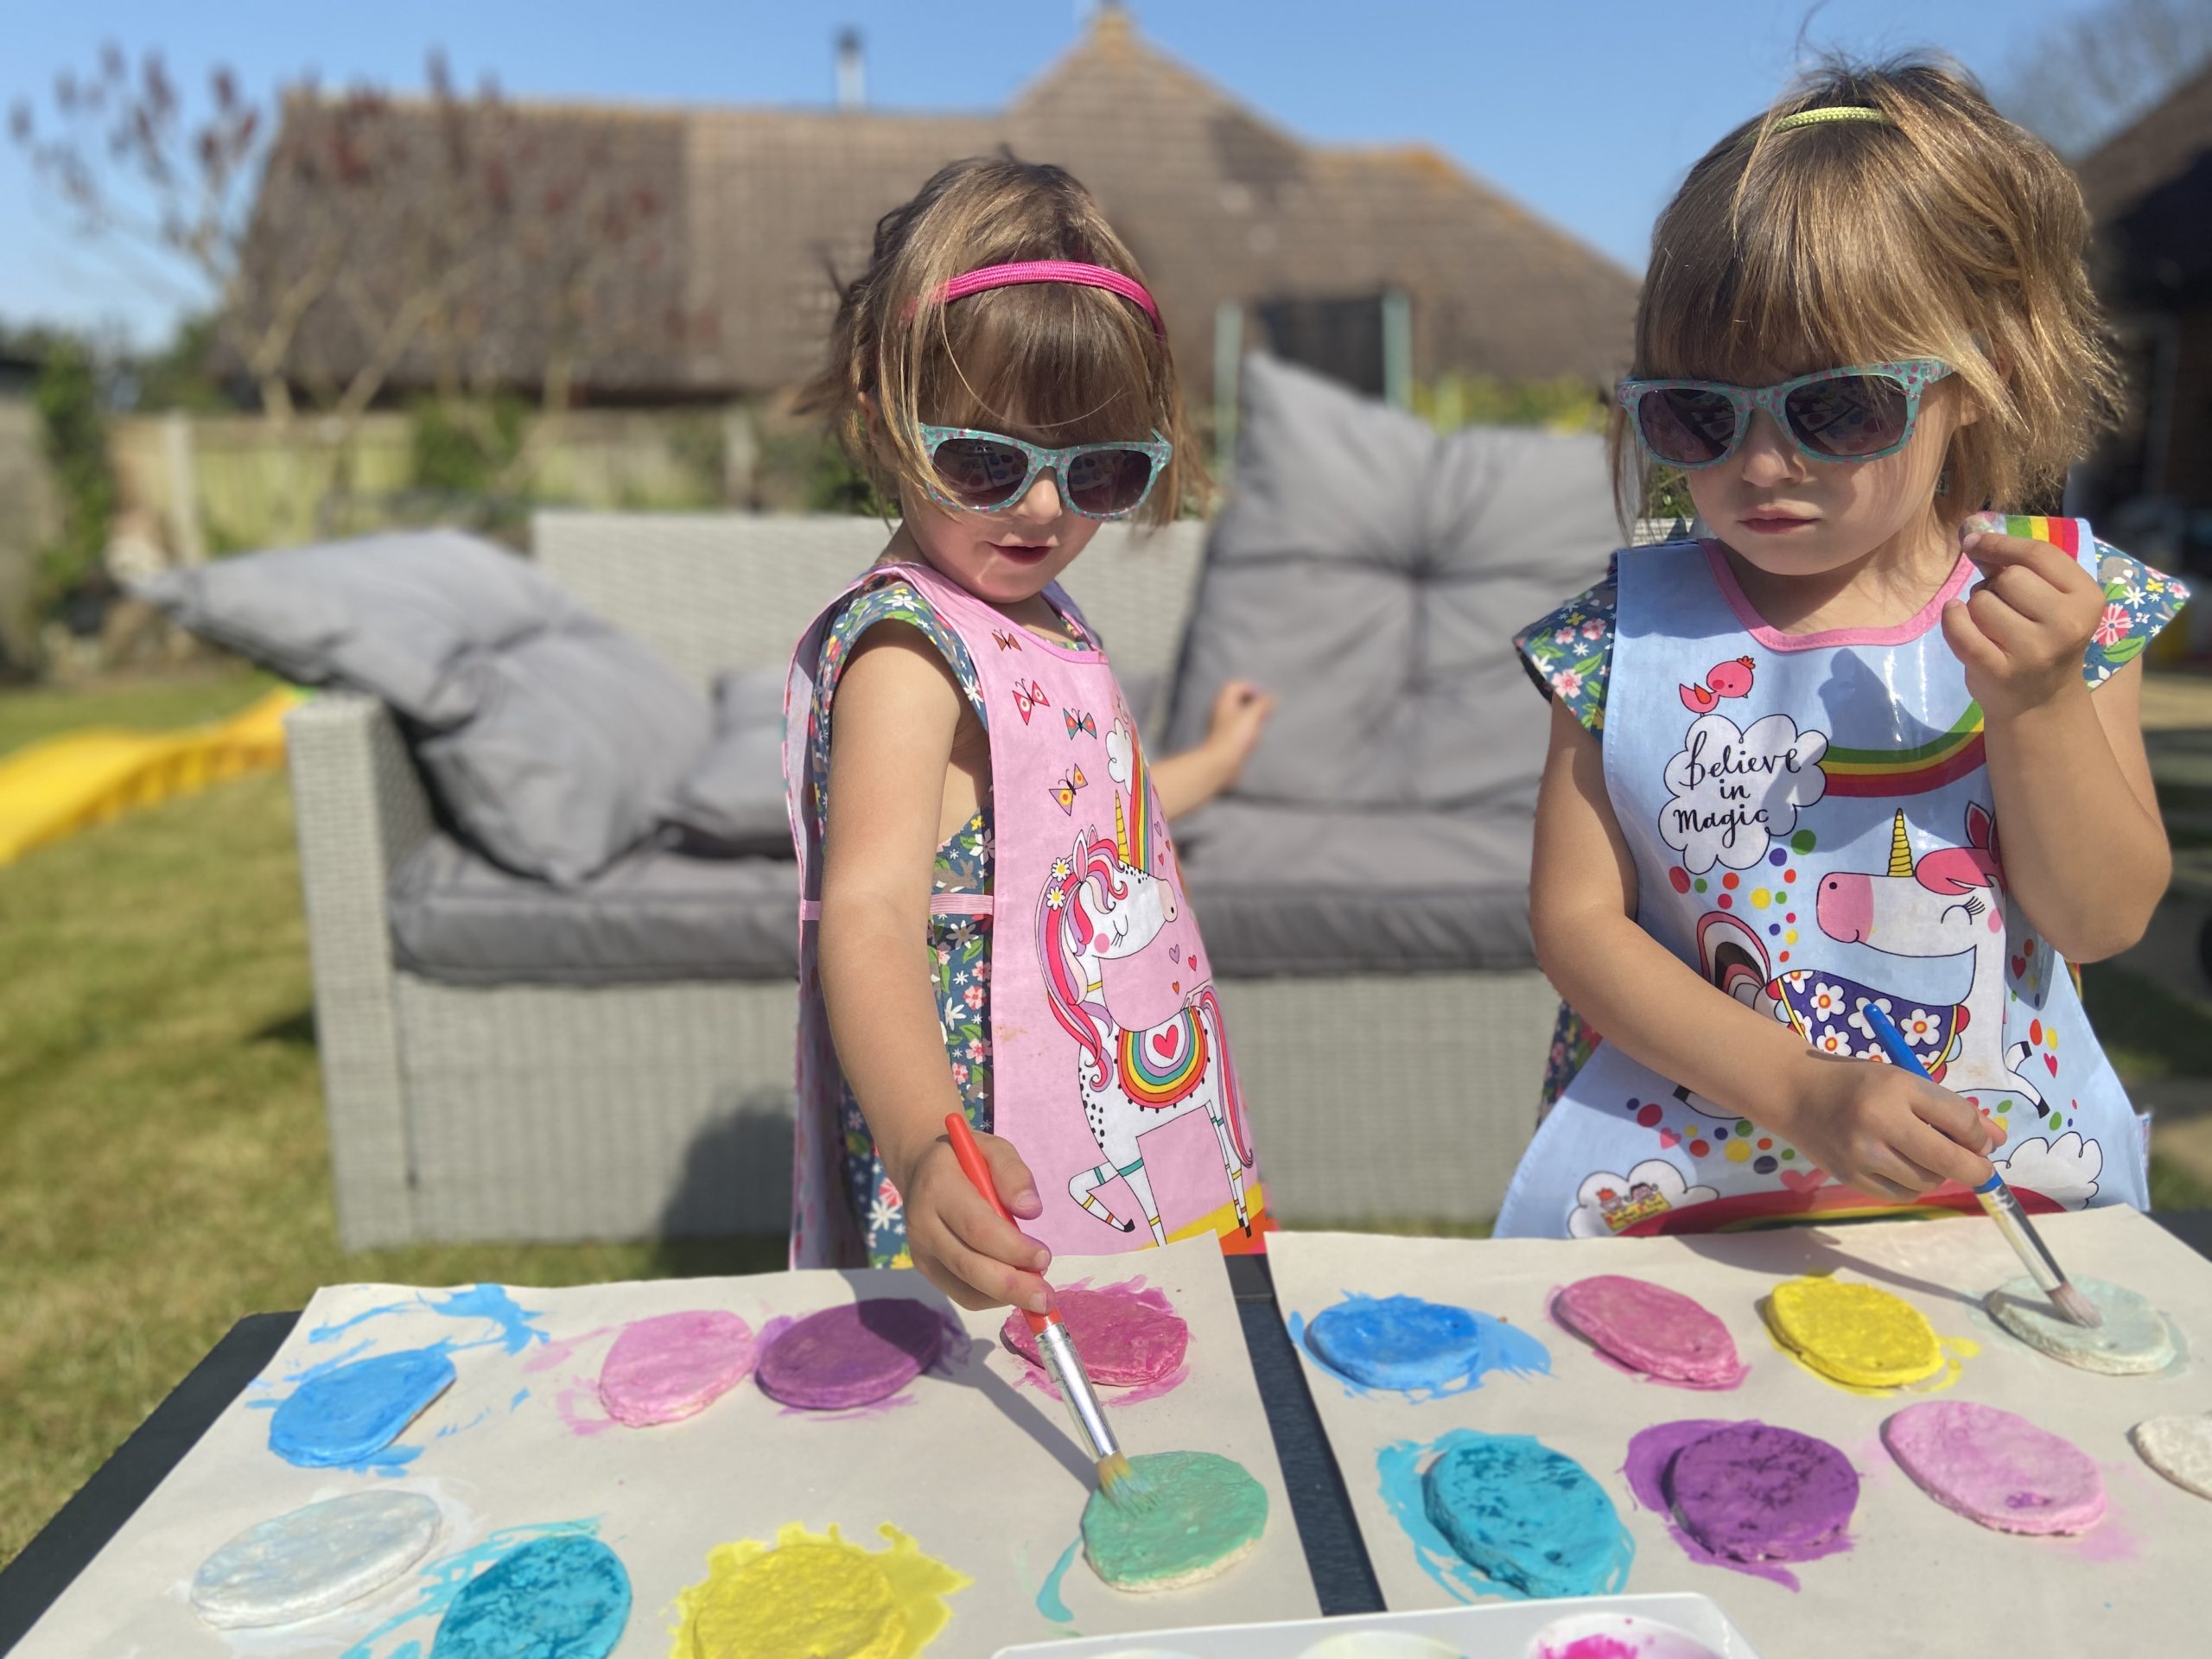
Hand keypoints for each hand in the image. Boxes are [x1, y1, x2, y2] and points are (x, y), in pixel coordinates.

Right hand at [890, 1128, 1053, 1314]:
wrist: (921, 1169)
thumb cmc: (966, 1159)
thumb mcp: (993, 1149)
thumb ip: (1013, 1173)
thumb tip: (1031, 1211)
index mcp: (938, 1188)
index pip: (977, 1227)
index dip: (1012, 1248)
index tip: (1044, 1257)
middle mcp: (922, 1224)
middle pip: (968, 1265)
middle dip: (1011, 1286)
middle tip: (1046, 1298)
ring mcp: (921, 1251)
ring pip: (965, 1286)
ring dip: (1005, 1296)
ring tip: (1037, 1293)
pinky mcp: (926, 1269)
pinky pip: (961, 1294)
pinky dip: (992, 1298)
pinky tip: (1014, 1288)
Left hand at [1203, 680, 1274, 783]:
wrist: (1220, 763)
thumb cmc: (1233, 737)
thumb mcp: (1252, 715)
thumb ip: (1263, 704)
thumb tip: (1271, 699)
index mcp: (1223, 701)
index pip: (1235, 685)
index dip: (1251, 688)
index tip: (1263, 699)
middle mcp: (1219, 712)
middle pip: (1236, 700)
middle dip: (1253, 704)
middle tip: (1264, 712)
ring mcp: (1220, 727)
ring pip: (1237, 716)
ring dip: (1251, 718)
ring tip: (1260, 726)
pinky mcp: (1223, 741)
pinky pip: (1236, 730)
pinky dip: (1246, 731)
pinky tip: (1253, 740)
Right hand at [1768, 1051, 2006, 1203]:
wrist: (1796, 1094)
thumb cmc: (1858, 1083)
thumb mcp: (1903, 1082)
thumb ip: (1950, 1111)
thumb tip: (1995, 1142)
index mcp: (1895, 1088)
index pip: (1958, 1119)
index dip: (1980, 1134)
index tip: (1981, 1139)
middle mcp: (1877, 1121)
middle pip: (1948, 1159)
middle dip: (1975, 1168)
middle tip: (1981, 1167)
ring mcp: (1861, 1154)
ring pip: (1927, 1181)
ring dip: (1938, 1174)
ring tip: (1925, 1157)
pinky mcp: (1850, 1177)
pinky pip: (1902, 1194)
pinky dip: (1913, 1185)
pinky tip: (1903, 1167)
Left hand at [1941, 530, 2102, 719]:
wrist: (2039, 703)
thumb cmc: (2041, 640)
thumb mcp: (2050, 602)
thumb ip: (2021, 567)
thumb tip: (1973, 534)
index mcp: (2087, 598)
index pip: (2039, 554)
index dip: (2001, 543)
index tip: (1975, 541)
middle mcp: (2067, 624)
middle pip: (2008, 577)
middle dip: (1994, 585)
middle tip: (2002, 606)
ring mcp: (2034, 650)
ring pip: (1981, 602)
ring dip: (1976, 607)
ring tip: (1992, 625)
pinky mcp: (2000, 671)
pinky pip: (1961, 630)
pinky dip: (1952, 619)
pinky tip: (1955, 617)